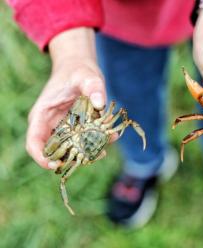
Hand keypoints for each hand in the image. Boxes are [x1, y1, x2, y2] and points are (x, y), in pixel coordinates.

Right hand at [26, 28, 105, 169]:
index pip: (34, 142)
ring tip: (104, 150)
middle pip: (54, 151)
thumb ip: (93, 87)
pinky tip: (111, 137)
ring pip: (71, 150)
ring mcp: (64, 128)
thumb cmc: (78, 71)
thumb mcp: (86, 76)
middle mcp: (51, 125)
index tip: (55, 165)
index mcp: (42, 115)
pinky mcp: (77, 129)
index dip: (41, 157)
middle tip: (92, 157)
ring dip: (87, 152)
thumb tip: (100, 103)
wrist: (81, 69)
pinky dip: (96, 143)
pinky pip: (84, 141)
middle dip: (72, 159)